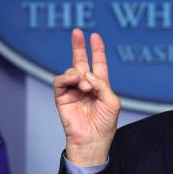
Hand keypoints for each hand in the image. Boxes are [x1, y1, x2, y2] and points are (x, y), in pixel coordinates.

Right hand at [53, 28, 120, 165]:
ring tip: (86, 87)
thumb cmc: (105, 124)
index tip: (95, 36)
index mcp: (100, 87)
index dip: (97, 50)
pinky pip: (60, 80)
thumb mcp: (112, 101)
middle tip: (77, 32)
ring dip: (79, 75)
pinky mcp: (61, 97)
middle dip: (79, 46)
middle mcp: (86, 87)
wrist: (92, 141)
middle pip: (81, 61)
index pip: (98, 64)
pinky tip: (76, 83)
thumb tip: (86, 74)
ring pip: (72, 71)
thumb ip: (102, 84)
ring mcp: (73, 91)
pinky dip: (68, 78)